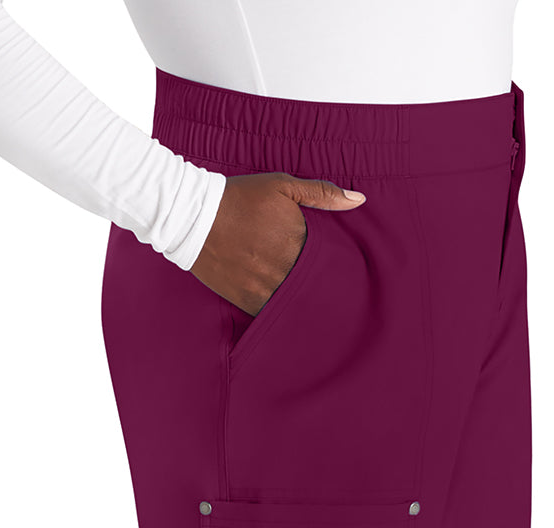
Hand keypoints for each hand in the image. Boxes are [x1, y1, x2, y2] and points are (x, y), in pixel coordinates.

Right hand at [190, 173, 365, 314]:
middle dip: (325, 290)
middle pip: (315, 287)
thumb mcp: (282, 186)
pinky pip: (272, 314)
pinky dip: (281, 313)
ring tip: (317, 310)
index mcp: (299, 240)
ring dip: (304, 304)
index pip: (331, 263)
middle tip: (340, 299)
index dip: (338, 269)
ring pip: (296, 303)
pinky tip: (288, 310)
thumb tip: (359, 200)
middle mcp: (285, 268)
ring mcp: (266, 287)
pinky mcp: (248, 301)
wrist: (194, 218)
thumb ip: (322, 193)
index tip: (347, 274)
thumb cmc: (240, 198)